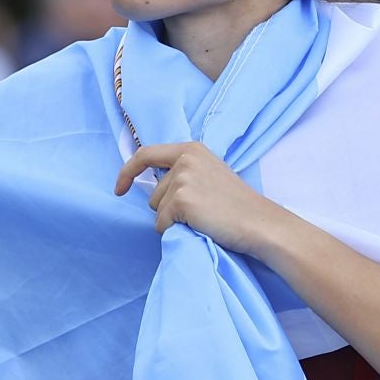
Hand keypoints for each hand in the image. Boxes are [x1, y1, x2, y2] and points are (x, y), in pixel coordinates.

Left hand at [114, 141, 286, 251]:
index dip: (127, 172)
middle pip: (153, 192)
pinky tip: (200, 227)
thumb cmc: (239, 205)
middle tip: (201, 212)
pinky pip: (161, 224)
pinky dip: (175, 230)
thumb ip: (186, 171)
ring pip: (156, 210)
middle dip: (168, 208)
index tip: (119, 188)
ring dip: (173, 220)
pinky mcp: (181, 201)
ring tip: (203, 218)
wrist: (260, 223)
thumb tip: (153, 185)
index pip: (145, 154)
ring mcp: (182, 180)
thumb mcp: (211, 174)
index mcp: (192, 149)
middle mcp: (184, 159)